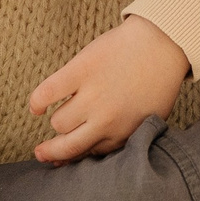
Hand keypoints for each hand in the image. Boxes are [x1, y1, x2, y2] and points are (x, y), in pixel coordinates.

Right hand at [27, 16, 188, 162]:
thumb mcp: (148, 117)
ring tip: (60, 109)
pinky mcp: (80, 71)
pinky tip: (37, 107)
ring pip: (59, 122)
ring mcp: (92, 96)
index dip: (75, 156)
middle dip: (51, 153)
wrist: (163, 42)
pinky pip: (47, 93)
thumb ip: (124, 136)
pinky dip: (36, 102)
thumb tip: (93, 151)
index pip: (89, 153)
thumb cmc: (158, 80)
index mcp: (123, 132)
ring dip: (58, 118)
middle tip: (41, 153)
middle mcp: (105, 120)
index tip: (63, 158)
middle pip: (67, 146)